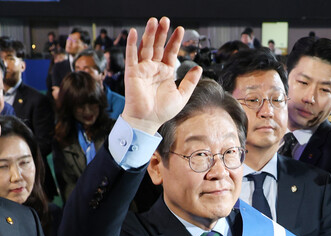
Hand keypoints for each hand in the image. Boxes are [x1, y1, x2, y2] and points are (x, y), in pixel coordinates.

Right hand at [122, 17, 201, 133]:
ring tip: (154, 21)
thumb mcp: (182, 96)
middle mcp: (154, 68)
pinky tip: (133, 32)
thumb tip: (198, 68)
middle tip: (166, 19)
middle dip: (162, 33)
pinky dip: (132, 44)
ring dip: (149, 34)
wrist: (147, 121)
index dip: (175, 41)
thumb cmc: (162, 111)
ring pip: (146, 47)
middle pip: (158, 46)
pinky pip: (131, 56)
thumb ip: (190, 82)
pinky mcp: (132, 73)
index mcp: (165, 72)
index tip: (180, 29)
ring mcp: (143, 69)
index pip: (170, 52)